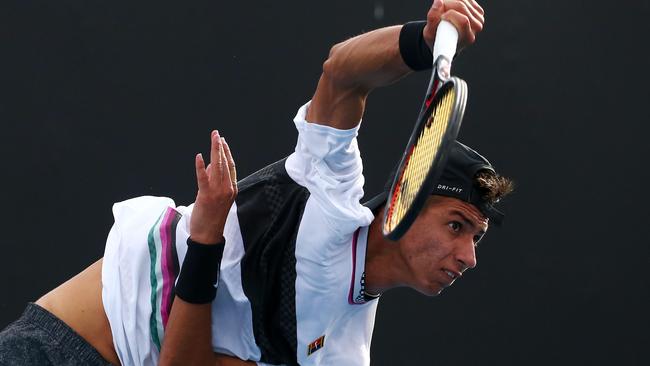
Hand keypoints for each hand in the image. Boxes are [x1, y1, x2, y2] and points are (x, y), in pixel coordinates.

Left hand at [189, 130, 236, 244]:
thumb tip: (210, 165)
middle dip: (220, 147)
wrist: (209, 235)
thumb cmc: (212, 217)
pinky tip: (199, 156)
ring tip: (213, 138)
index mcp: (232, 188)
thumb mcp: (217, 197)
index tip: (222, 141)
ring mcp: (218, 192)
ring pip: (217, 167)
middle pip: (225, 163)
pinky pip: (203, 178)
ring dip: (214, 151)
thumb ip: (214, 181)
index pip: (231, 166)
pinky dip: (201, 167)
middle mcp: (227, 188)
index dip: (227, 152)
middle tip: (216, 134)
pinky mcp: (206, 196)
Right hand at [423, 0, 484, 51]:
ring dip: (449, 1)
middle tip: (439, 10)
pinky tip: (450, 6)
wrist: (446, 39)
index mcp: (467, 38)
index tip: (441, 17)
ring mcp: (479, 18)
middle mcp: (476, 28)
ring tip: (443, 9)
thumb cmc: (438, 38)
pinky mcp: (478, 11)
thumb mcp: (430, 32)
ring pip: (463, 0)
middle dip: (446, 4)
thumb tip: (439, 1)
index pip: (463, 21)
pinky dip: (454, 0)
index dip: (450, 15)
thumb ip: (432, 18)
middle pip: (461, 6)